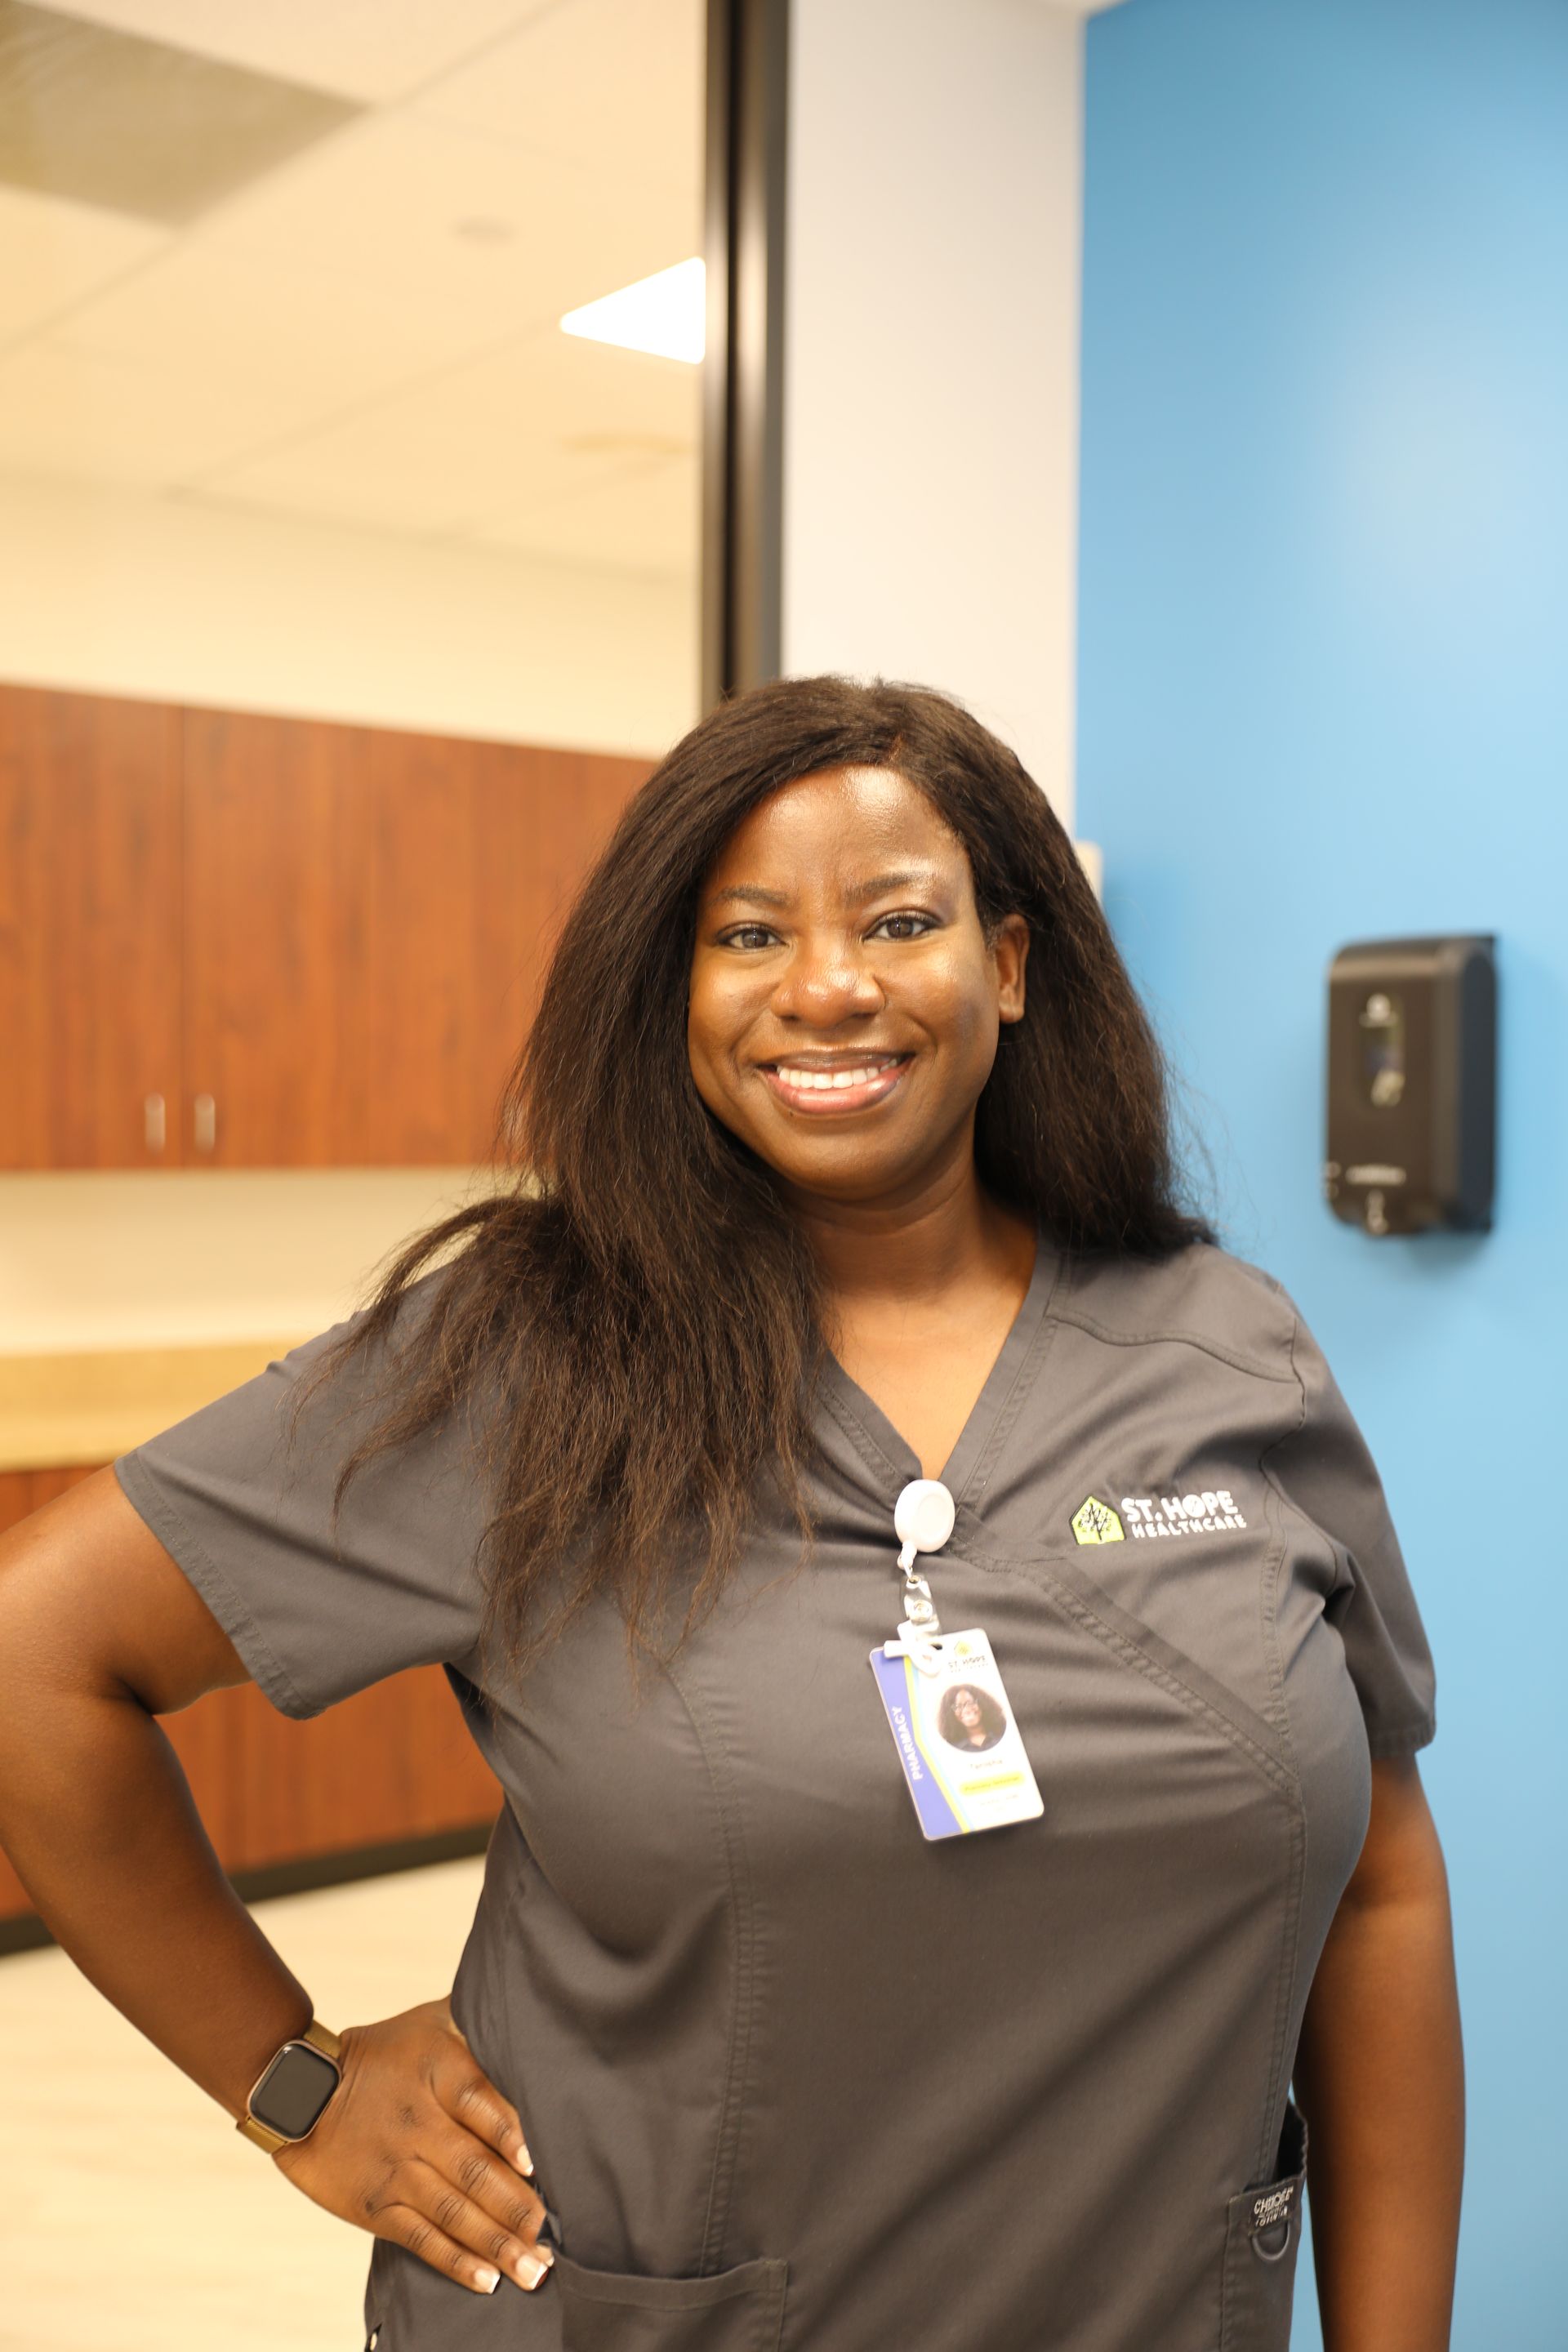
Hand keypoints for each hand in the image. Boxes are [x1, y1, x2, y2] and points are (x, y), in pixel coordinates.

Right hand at [272, 1998, 553, 2297]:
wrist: (303, 2092)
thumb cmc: (385, 2053)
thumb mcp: (432, 2022)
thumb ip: (479, 2022)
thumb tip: (531, 2013)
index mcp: (437, 2072)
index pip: (479, 2101)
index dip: (510, 2133)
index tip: (538, 2164)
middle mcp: (419, 2124)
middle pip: (474, 2169)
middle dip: (518, 2208)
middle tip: (554, 2237)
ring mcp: (397, 2169)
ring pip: (453, 2212)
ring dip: (497, 2243)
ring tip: (534, 2269)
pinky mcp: (377, 2205)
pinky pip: (421, 2238)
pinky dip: (455, 2261)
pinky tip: (487, 2278)